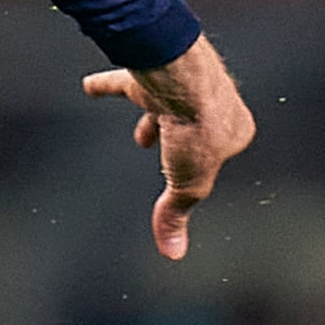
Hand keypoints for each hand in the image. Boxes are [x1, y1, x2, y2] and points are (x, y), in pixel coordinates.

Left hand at [81, 33, 255, 261]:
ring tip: (141, 137)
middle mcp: (213, 103)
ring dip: (152, 120)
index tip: (191, 182)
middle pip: (192, 127)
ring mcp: (183, 85)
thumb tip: (173, 251)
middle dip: (179, 144)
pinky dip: (108, 86)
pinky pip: (127, 82)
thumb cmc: (198, 127)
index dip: (205, 167)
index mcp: (235, 129)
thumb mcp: (188, 184)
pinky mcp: (154, 72)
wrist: (182, 79)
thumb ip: (176, 213)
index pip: (219, 153)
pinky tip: (89, 88)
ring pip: (165, 106)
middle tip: (169, 159)